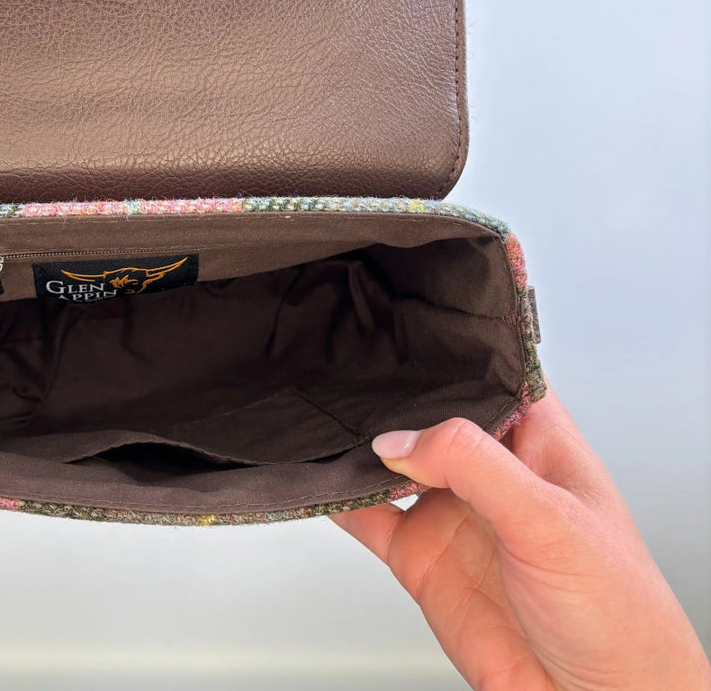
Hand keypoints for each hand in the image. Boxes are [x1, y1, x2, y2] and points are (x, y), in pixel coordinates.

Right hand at [332, 383, 710, 690]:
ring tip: (322, 415)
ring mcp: (452, 513)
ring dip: (357, 443)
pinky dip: (336, 497)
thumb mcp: (550, 520)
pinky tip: (316, 478)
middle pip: (430, 414)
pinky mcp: (422, 558)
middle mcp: (491, 472)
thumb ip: (473, 465)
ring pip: (391, 461)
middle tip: (348, 362)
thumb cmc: (620, 614)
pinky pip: (367, 517)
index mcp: (537, 441)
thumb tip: (399, 436)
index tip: (405, 322)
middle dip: (392, 391)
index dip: (452, 347)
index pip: (490, 373)